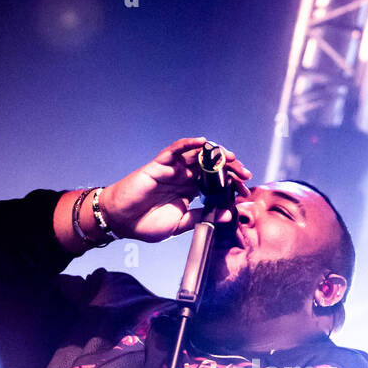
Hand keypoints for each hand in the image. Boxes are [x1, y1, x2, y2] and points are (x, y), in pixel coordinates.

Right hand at [97, 137, 251, 242]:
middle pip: (211, 166)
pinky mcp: (159, 164)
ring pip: (197, 155)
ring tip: (230, 157)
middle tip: (245, 174)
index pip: (216, 183)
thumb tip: (226, 215)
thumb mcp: (180, 225)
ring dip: (215, 153)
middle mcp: (183, 178)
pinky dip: (189, 144)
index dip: (231, 184)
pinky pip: (175, 150)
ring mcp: (172, 170)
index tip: (245, 191)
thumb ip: (201, 218)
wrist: (121, 221)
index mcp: (190, 191)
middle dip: (230, 168)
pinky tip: (203, 143)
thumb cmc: (146, 224)